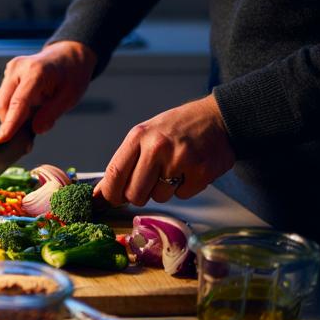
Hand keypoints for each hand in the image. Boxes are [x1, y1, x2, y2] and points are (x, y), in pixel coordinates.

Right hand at [0, 40, 97, 142]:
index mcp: (36, 71)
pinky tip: (29, 110)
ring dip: (13, 117)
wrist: (69, 55)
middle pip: (2, 104)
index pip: (18, 102)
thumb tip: (36, 130)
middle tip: (27, 141)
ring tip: (34, 119)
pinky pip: (5, 99)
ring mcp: (11, 70)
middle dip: (10, 124)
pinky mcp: (8, 75)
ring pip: (1, 103)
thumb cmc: (72, 73)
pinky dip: (13, 110)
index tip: (2, 139)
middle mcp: (18, 68)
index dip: (10, 123)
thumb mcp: (70, 96)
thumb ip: (52, 114)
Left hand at [96, 95, 235, 205]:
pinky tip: (189, 170)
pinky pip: (182, 195)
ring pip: (158, 197)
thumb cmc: (177, 128)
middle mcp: (157, 147)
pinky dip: (184, 187)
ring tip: (174, 168)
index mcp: (139, 136)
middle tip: (148, 182)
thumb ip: (125, 161)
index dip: (108, 194)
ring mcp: (180, 161)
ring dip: (164, 189)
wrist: (217, 119)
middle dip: (138, 195)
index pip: (114, 174)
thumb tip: (102, 194)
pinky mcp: (200, 173)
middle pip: (134, 194)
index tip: (107, 201)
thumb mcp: (146, 134)